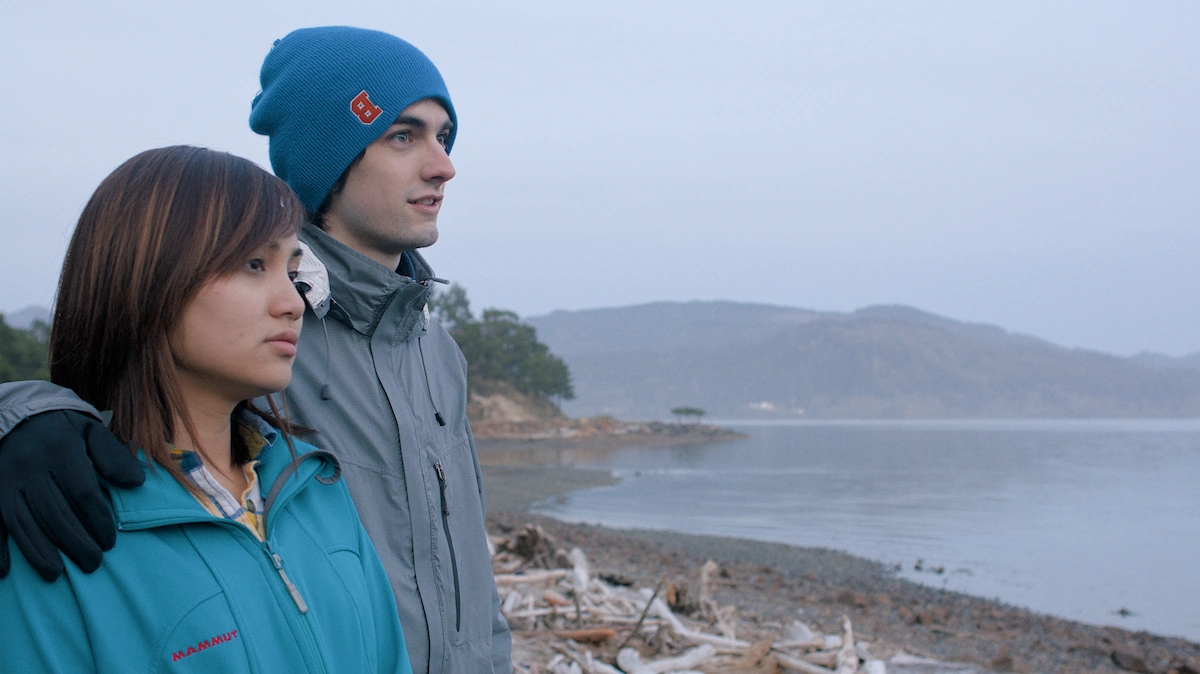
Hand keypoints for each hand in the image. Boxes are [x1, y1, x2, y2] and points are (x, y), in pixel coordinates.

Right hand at [0, 410, 144, 579]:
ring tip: (55, 575)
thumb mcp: (92, 432)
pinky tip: (4, 571)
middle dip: (75, 543)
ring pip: (22, 523)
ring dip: (39, 553)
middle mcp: (30, 467)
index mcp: (61, 452)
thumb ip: (114, 457)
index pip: (83, 494)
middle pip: (55, 514)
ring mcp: (6, 480)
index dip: (98, 521)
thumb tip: (136, 483)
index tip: (110, 542)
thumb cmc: (63, 428)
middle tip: (93, 564)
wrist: (18, 414)